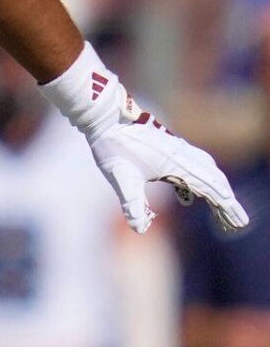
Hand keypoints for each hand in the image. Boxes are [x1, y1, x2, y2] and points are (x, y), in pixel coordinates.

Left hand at [42, 45, 247, 233]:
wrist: (107, 116)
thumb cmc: (113, 145)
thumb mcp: (120, 177)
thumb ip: (132, 204)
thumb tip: (140, 229)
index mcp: (178, 164)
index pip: (213, 190)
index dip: (228, 208)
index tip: (240, 223)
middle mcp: (184, 156)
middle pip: (216, 182)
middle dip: (228, 203)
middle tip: (236, 224)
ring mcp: (178, 150)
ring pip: (207, 173)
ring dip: (217, 192)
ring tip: (220, 212)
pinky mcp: (169, 148)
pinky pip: (194, 167)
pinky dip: (200, 182)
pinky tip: (187, 197)